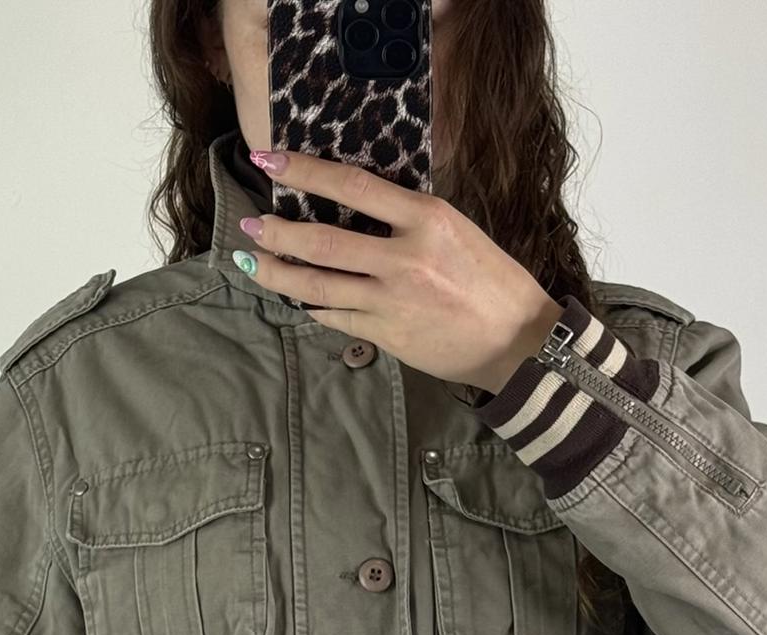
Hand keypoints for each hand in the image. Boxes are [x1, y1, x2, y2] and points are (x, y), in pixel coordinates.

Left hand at [235, 147, 562, 394]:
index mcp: (426, 218)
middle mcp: (404, 258)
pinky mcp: (387, 335)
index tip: (269, 161)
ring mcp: (392, 300)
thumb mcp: (456, 230)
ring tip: (252, 262)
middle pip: (322, 240)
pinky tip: (296, 297)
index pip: (351, 186)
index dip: (303, 171)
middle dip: (277, 231)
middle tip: (249, 224)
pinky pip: (336, 317)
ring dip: (278, 272)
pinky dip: (312, 306)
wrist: (517, 341)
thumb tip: (358, 208)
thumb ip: (408, 219)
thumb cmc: (493, 281)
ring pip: (317, 285)